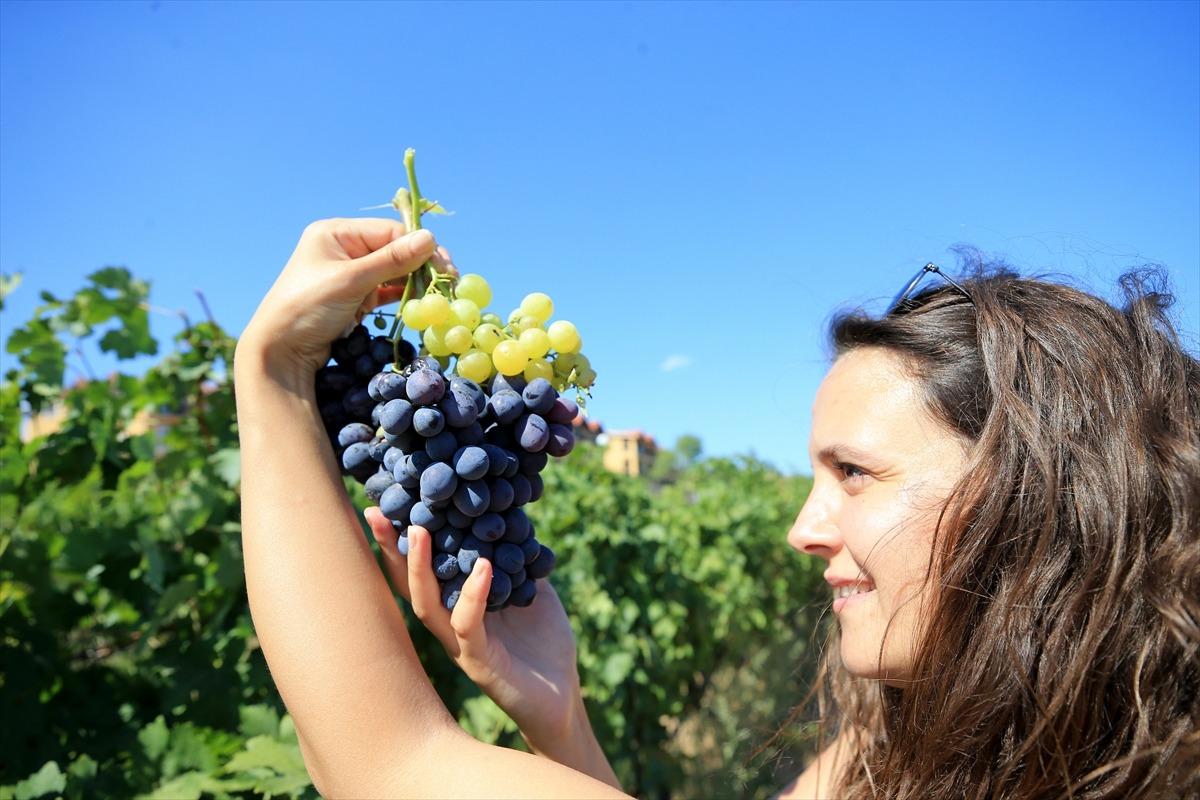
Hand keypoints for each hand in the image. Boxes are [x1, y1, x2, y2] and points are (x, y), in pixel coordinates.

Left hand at [239, 217, 455, 375]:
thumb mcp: (351, 281)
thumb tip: (430, 238)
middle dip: (420, 266)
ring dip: (414, 283)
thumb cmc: (307, 308)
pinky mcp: (353, 297)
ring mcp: (348, 273)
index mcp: (336, 233)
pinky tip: (420, 304)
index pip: (390, 232)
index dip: (420, 247)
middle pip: (394, 250)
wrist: (279, 352)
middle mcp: (342, 248)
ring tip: (437, 297)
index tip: (446, 267)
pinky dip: (402, 296)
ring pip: (392, 271)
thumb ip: (392, 260)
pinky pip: (384, 290)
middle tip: (448, 282)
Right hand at [363, 508, 586, 753]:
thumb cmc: (543, 643)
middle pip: (407, 585)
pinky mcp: (480, 664)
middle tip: (377, 512)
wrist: (562, 694)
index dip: (399, 540)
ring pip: (426, 606)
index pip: (420, 569)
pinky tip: (484, 567)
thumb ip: (517, 558)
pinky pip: (469, 627)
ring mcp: (460, 646)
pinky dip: (473, 596)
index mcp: (455, 605)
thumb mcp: (532, 589)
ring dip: (419, 568)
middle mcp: (448, 626)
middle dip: (389, 549)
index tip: (385, 505)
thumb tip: (514, 517)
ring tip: (418, 532)